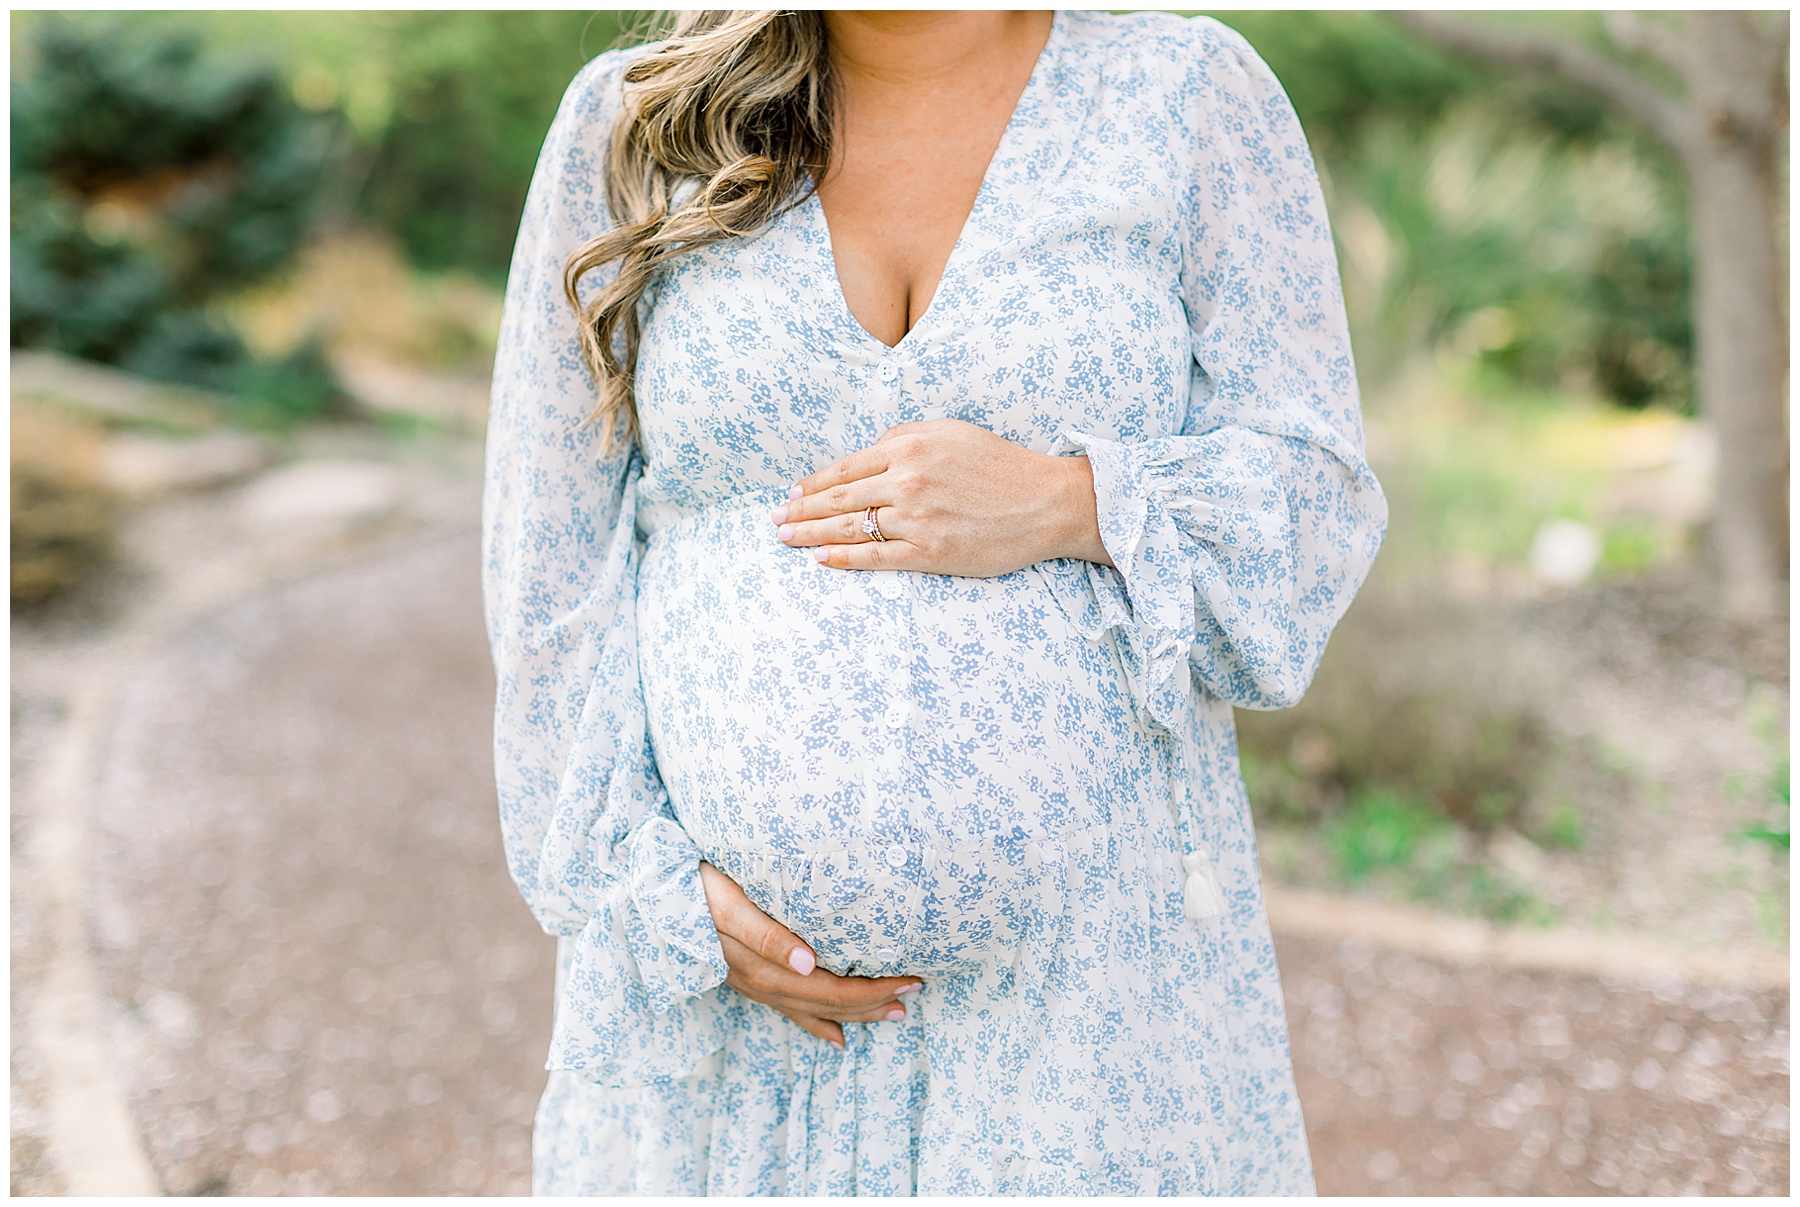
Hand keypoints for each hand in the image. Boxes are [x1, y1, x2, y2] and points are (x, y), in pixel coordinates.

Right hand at [698, 861, 920, 1049]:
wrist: (651, 894)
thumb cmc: (693, 887)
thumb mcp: (728, 902)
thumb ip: (766, 934)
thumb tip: (808, 964)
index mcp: (763, 968)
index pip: (832, 989)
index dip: (874, 989)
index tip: (911, 979)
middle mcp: (760, 984)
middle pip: (828, 1004)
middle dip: (874, 1002)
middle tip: (915, 994)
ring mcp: (751, 986)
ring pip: (813, 1011)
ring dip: (854, 1014)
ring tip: (891, 1014)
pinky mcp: (744, 981)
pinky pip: (788, 1012)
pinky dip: (817, 1025)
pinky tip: (836, 1038)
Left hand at [771, 419, 1113, 576]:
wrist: (1047, 502)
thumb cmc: (1000, 464)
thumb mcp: (950, 432)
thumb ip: (905, 438)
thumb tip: (868, 454)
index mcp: (910, 445)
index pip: (846, 467)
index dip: (813, 483)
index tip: (792, 493)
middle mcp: (907, 480)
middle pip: (839, 498)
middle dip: (800, 511)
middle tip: (774, 521)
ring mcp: (917, 518)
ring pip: (851, 527)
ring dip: (811, 535)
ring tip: (786, 540)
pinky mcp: (931, 552)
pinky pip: (876, 557)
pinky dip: (845, 559)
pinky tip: (822, 561)